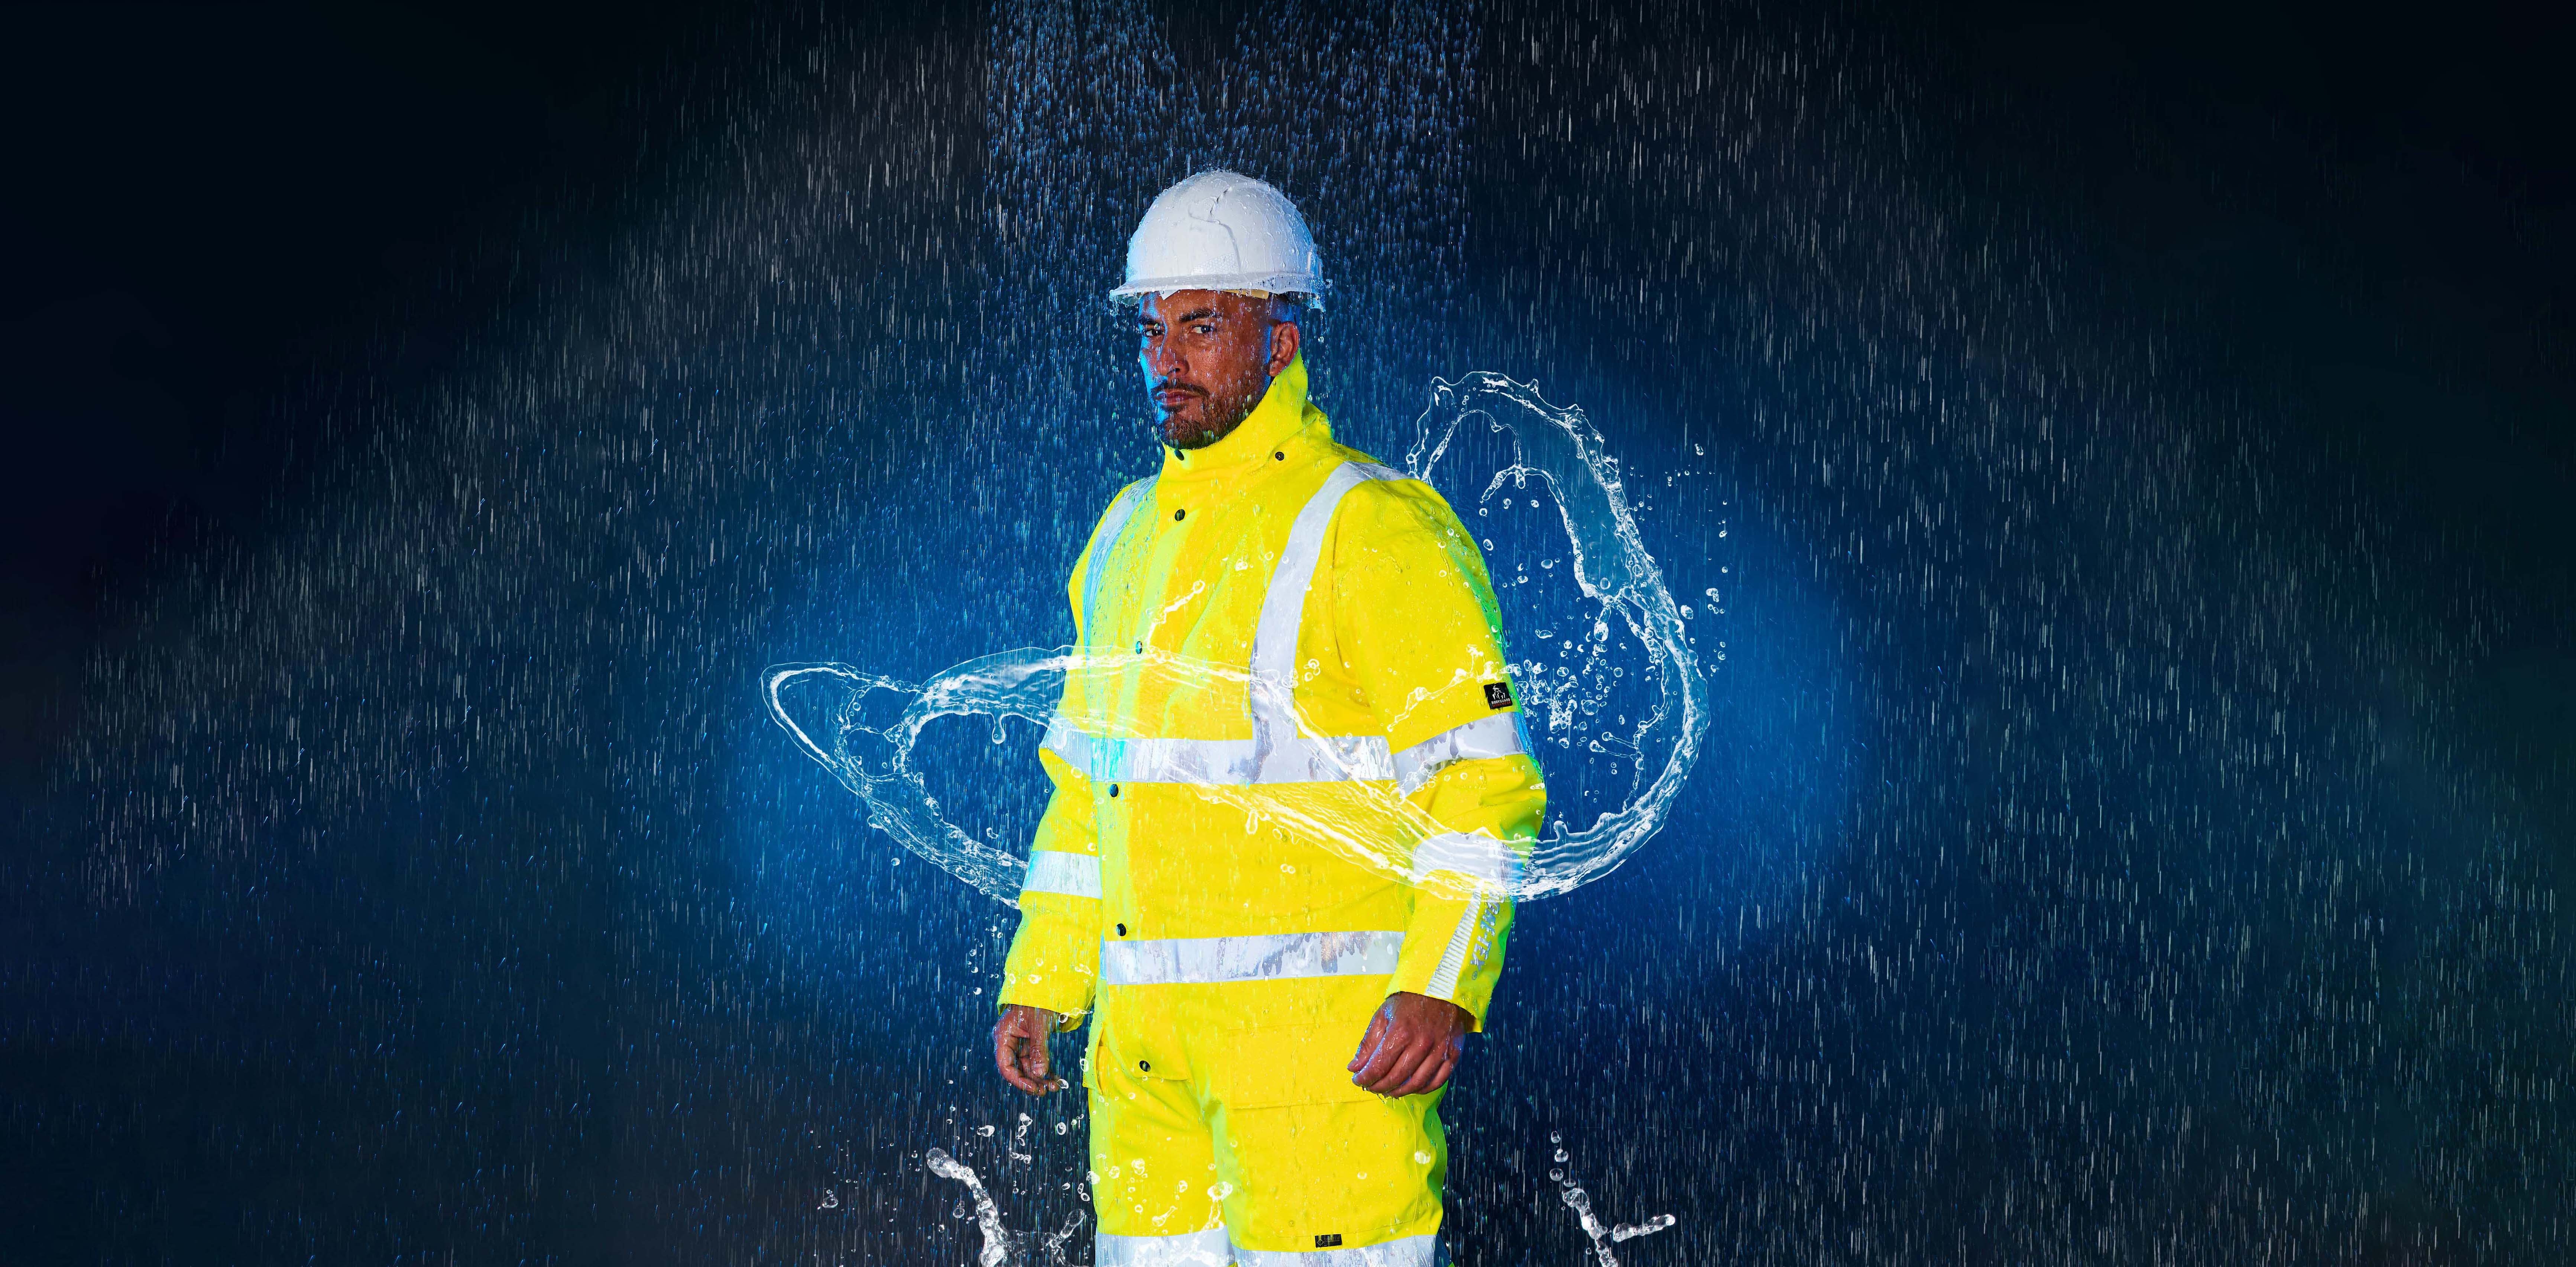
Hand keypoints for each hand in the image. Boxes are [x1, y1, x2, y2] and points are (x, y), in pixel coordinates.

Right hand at [994, 1004, 1067, 1095]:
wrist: (1047, 989)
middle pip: (1017, 1069)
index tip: (1033, 1088)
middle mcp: (1008, 1042)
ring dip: (1040, 1078)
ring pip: (1027, 1067)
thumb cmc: (1039, 1003)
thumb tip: (1039, 1074)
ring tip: (1055, 1087)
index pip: (1005, 1065)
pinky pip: (1035, 1061)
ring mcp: (1019, 1043)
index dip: (1018, 1080)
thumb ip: (1039, 1050)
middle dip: (1032, 1081)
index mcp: (1003, 1036)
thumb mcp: (1039, 1027)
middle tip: (1047, 1090)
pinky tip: (1055, 1078)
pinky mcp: (1029, 1044)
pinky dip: (1044, 1069)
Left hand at [1347, 991, 1472, 1095]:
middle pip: (1396, 1078)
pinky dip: (1422, 1089)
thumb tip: (1354, 1067)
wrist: (1441, 988)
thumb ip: (1368, 1044)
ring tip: (1388, 1090)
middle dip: (1378, 1086)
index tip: (1357, 1080)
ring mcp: (1439, 1050)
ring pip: (1416, 1084)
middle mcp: (1421, 1043)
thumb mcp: (1383, 1016)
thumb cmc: (1409, 1001)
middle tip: (1370, 1086)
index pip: (1378, 1067)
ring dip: (1398, 1091)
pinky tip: (1411, 1087)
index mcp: (1401, 1032)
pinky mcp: (1453, 1054)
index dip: (1364, 1078)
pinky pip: (1437, 1081)